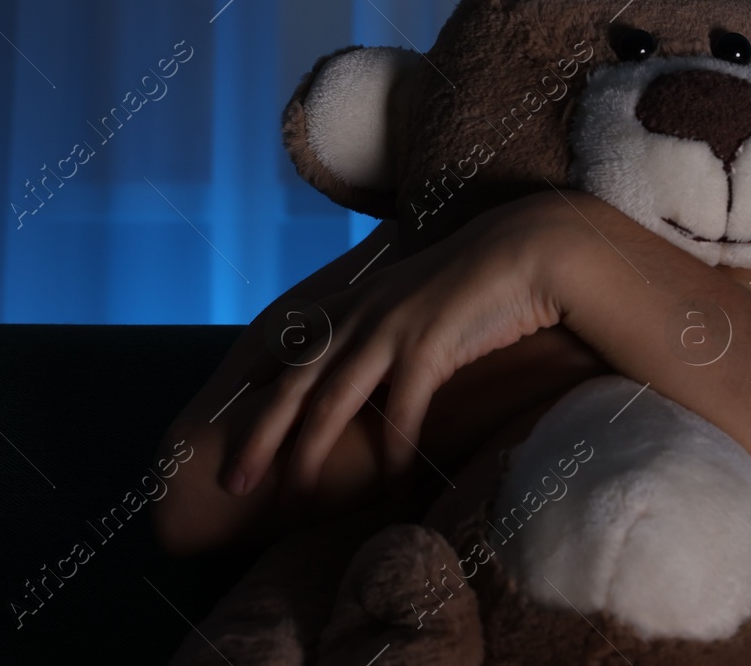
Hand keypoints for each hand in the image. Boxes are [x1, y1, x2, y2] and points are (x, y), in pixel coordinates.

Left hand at [224, 194, 576, 497]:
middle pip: (294, 384)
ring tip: (294, 499)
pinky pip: (402, 410)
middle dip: (259, 436)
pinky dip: (394, 450)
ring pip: (333, 402)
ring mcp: (389, 329)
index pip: (289, 341)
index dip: (255, 371)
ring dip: (309, 454)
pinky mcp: (427, 346)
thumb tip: (380, 347)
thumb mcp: (414, 292)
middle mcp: (360, 315)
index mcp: (354, 301)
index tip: (228, 403)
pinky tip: (392, 485)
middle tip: (232, 481)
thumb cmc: (474, 278)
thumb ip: (387, 315)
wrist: (522, 251)